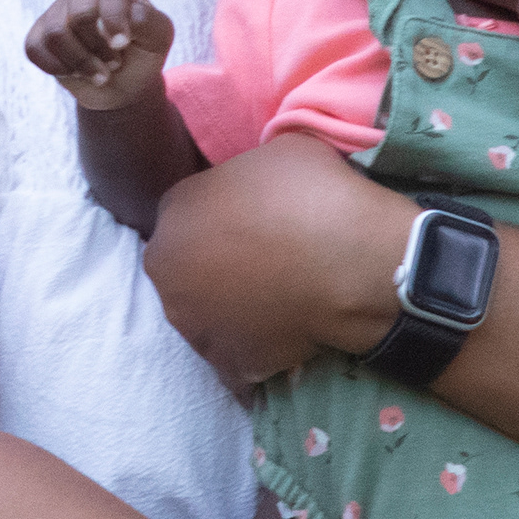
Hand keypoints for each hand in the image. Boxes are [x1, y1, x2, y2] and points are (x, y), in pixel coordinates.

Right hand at [25, 0, 175, 112]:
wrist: (122, 85)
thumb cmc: (141, 55)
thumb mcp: (159, 38)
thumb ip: (150, 21)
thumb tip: (130, 13)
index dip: (113, 21)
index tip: (122, 45)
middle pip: (78, 15)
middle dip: (98, 48)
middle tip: (114, 65)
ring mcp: (57, 13)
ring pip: (55, 34)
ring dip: (80, 62)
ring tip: (99, 75)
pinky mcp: (39, 35)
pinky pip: (35, 48)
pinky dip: (57, 67)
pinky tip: (75, 72)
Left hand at [140, 134, 414, 390]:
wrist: (351, 263)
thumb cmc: (311, 196)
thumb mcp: (275, 153)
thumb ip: (246, 174)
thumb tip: (254, 186)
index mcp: (173, 215)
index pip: (188, 211)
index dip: (221, 213)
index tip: (252, 219)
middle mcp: (168, 274)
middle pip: (188, 266)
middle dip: (217, 264)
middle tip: (264, 260)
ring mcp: (195, 325)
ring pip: (206, 315)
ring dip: (230, 310)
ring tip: (276, 302)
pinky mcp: (228, 365)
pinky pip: (235, 362)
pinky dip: (255, 354)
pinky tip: (281, 342)